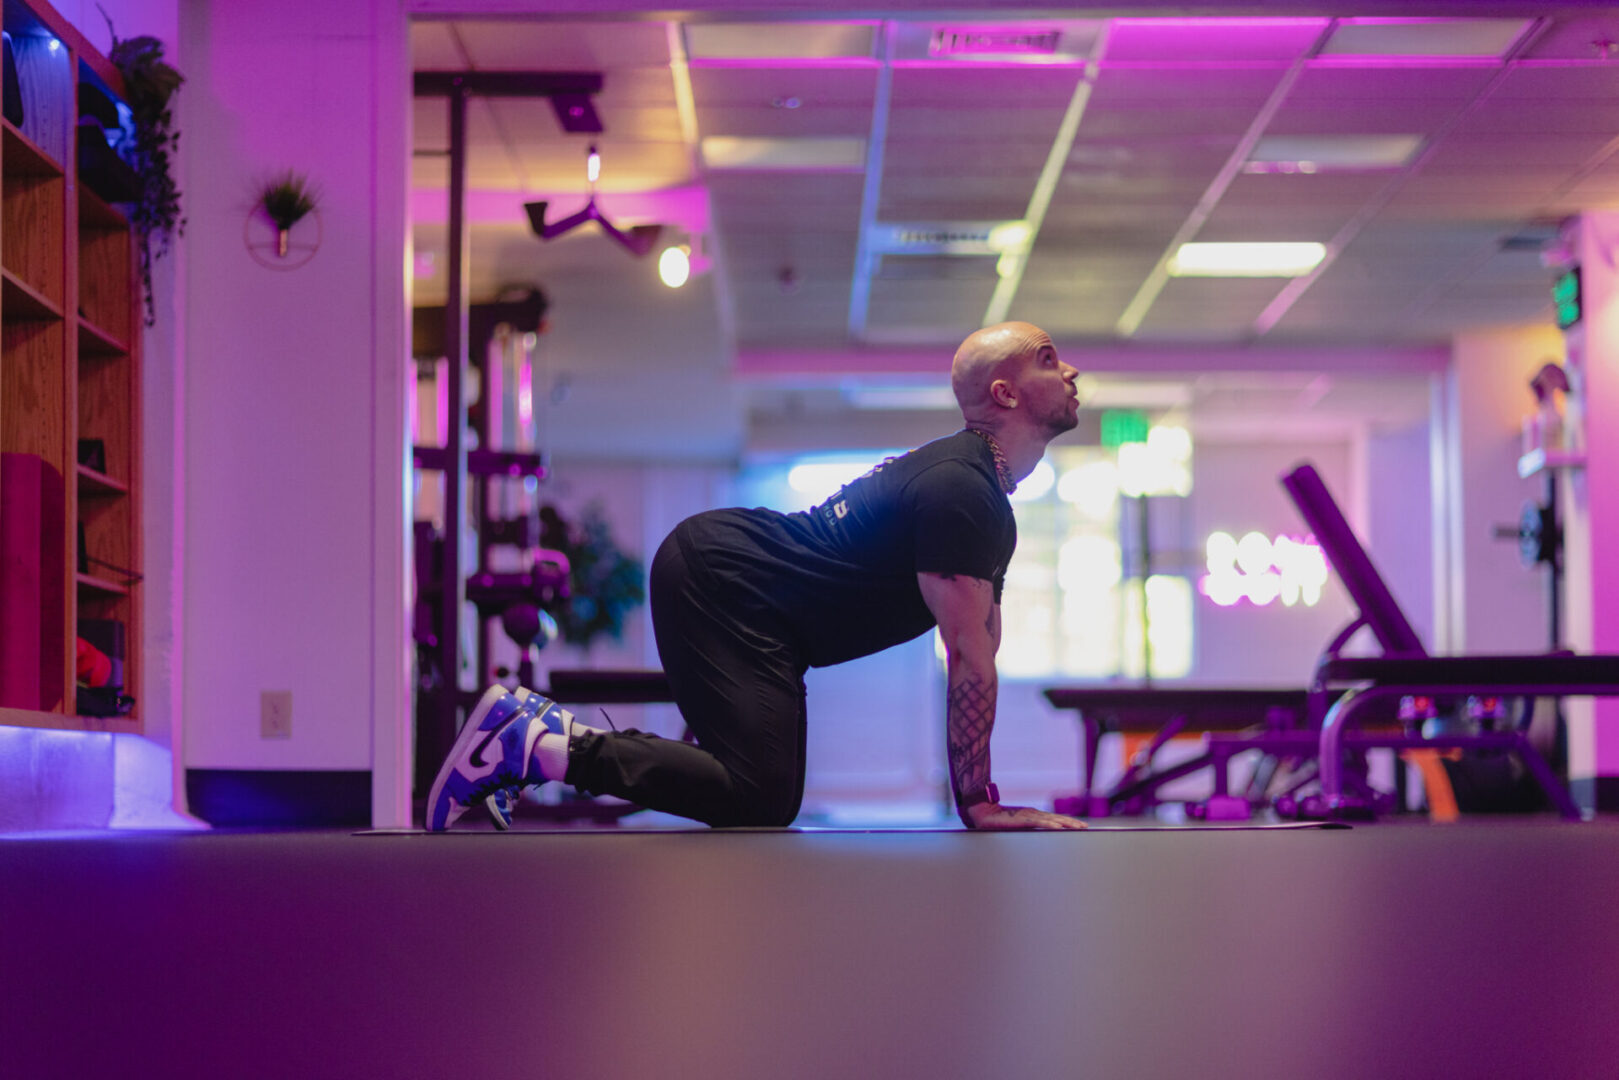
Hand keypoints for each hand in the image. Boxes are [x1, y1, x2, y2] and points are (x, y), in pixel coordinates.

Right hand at [965, 802, 1087, 830]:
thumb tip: (1031, 844)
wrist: (983, 812)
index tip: (1079, 826)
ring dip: (1066, 823)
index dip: (1067, 822)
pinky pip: (1040, 822)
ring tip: (1078, 827)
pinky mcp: (1023, 819)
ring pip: (1052, 819)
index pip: (1054, 819)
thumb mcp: (1014, 828)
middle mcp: (1033, 814)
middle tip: (1085, 827)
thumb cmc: (996, 822)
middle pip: (1057, 818)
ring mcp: (1029, 815)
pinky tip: (1059, 827)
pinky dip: (1051, 824)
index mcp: (1032, 816)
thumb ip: (1024, 832)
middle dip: (1072, 822)